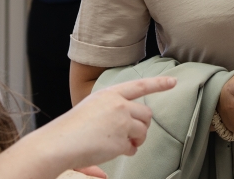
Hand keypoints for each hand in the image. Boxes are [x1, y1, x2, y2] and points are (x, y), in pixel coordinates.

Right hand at [36, 76, 175, 171]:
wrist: (59, 142)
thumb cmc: (71, 128)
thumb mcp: (93, 108)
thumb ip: (112, 110)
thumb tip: (129, 127)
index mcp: (110, 93)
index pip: (140, 86)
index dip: (158, 83)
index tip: (173, 82)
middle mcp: (118, 104)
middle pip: (146, 113)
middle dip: (143, 124)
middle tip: (133, 134)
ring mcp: (121, 122)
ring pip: (143, 130)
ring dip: (137, 139)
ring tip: (123, 143)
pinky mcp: (121, 140)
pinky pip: (133, 148)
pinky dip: (127, 151)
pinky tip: (113, 151)